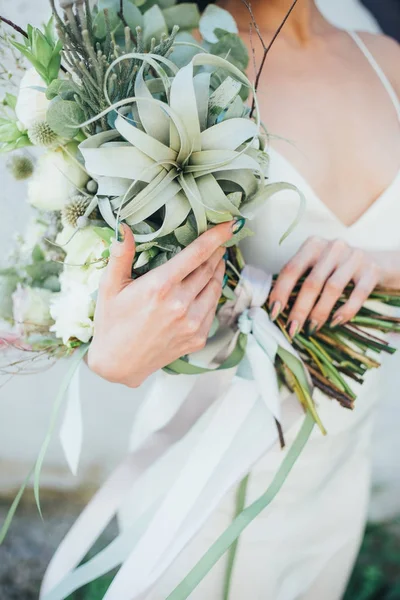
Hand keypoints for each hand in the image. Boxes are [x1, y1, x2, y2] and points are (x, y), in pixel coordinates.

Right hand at [88, 221, 237, 386]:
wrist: (118, 364)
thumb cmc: (112, 323)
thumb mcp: (109, 287)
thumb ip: (120, 256)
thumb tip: (124, 229)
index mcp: (160, 287)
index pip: (196, 254)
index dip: (215, 236)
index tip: (229, 224)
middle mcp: (180, 305)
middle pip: (209, 269)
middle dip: (217, 251)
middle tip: (220, 240)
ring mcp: (192, 323)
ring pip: (215, 289)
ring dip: (218, 272)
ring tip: (216, 261)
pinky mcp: (197, 338)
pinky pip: (212, 309)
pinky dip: (213, 295)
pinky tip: (207, 288)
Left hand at [268, 237, 382, 336]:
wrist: (376, 261)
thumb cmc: (336, 268)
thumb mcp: (317, 266)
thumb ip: (299, 279)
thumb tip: (276, 308)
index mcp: (313, 245)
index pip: (291, 269)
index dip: (280, 292)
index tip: (274, 313)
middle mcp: (333, 247)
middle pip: (311, 282)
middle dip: (299, 309)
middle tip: (293, 329)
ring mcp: (354, 257)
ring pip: (332, 289)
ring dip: (319, 313)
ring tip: (311, 329)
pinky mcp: (372, 271)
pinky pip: (357, 294)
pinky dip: (345, 311)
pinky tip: (335, 323)